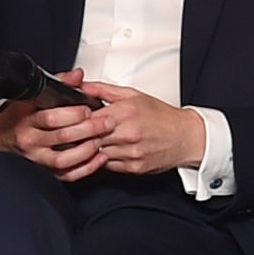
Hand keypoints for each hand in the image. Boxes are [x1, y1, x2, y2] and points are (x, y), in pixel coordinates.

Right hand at [0, 72, 110, 175]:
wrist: (1, 138)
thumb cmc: (18, 117)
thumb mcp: (33, 97)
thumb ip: (58, 84)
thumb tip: (77, 75)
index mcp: (28, 120)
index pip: (50, 118)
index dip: (73, 114)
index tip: (89, 109)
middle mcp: (31, 141)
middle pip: (62, 138)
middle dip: (88, 130)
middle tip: (106, 123)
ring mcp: (38, 159)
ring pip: (64, 160)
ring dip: (87, 151)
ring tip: (100, 140)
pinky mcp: (46, 172)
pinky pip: (67, 175)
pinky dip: (86, 168)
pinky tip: (98, 158)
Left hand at [65, 86, 210, 181]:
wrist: (185, 137)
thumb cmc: (161, 116)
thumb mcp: (132, 95)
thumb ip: (103, 90)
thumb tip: (82, 86)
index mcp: (125, 112)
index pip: (88, 118)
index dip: (75, 119)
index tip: (68, 119)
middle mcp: (127, 134)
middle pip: (89, 138)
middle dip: (79, 136)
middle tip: (70, 133)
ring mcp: (130, 153)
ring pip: (96, 154)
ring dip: (89, 149)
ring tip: (87, 142)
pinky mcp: (133, 168)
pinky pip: (108, 166)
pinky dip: (102, 159)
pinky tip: (104, 151)